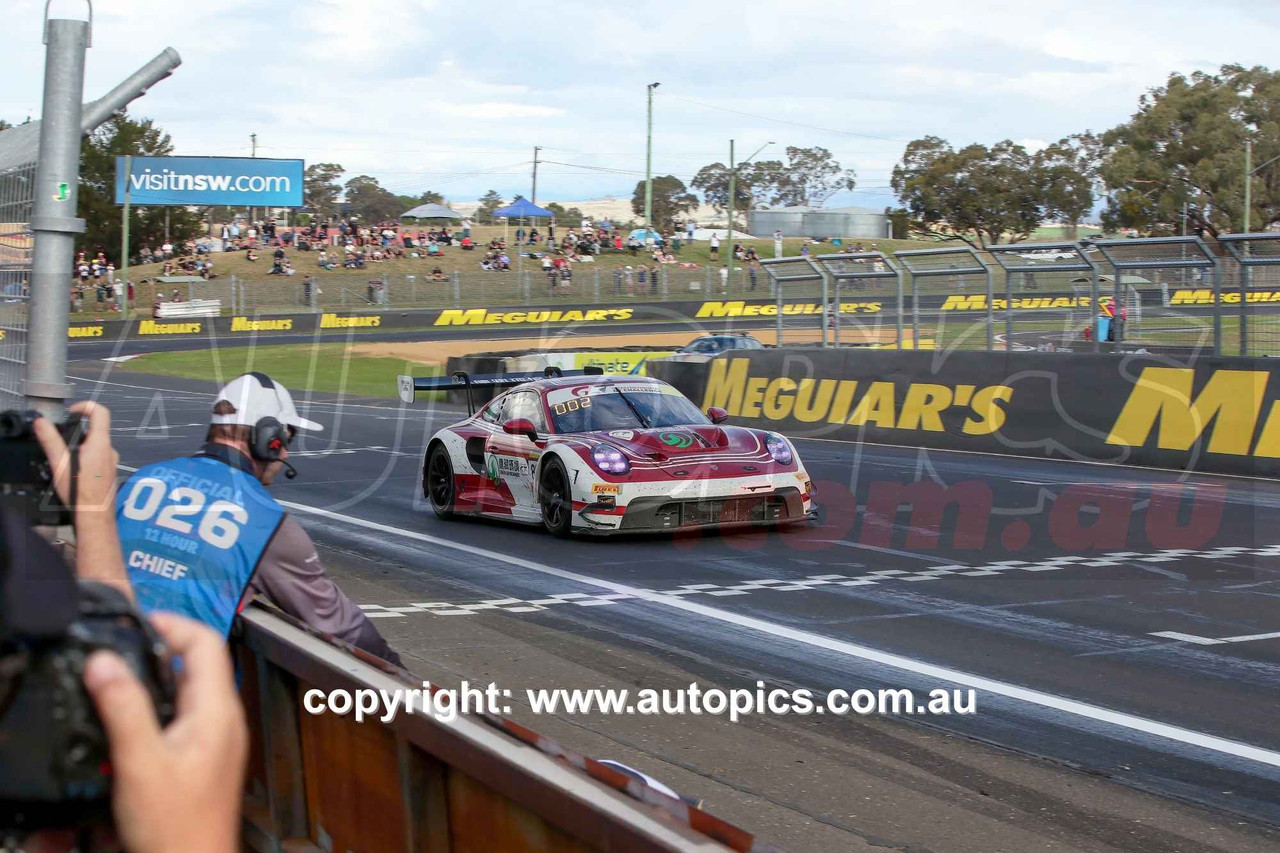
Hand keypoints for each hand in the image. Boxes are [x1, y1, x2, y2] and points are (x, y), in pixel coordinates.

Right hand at [33, 401, 118, 512]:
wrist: (95, 515)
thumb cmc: (80, 492)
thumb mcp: (59, 463)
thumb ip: (50, 440)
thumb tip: (41, 422)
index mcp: (100, 443)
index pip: (100, 412)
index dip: (85, 406)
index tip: (72, 412)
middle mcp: (110, 450)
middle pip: (97, 429)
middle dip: (78, 430)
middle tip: (62, 440)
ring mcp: (112, 461)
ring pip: (97, 444)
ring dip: (81, 446)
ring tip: (67, 460)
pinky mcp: (110, 471)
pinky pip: (99, 457)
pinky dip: (87, 458)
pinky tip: (76, 471)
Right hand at [83, 613, 246, 852]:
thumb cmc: (178, 826)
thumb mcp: (141, 761)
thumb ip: (124, 707)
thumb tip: (105, 661)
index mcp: (218, 710)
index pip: (207, 642)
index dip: (173, 623)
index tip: (139, 623)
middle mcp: (225, 719)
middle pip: (199, 662)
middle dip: (160, 648)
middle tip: (123, 648)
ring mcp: (219, 738)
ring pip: (190, 689)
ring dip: (158, 677)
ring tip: (122, 677)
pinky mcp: (205, 756)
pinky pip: (185, 714)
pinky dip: (160, 704)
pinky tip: (134, 719)